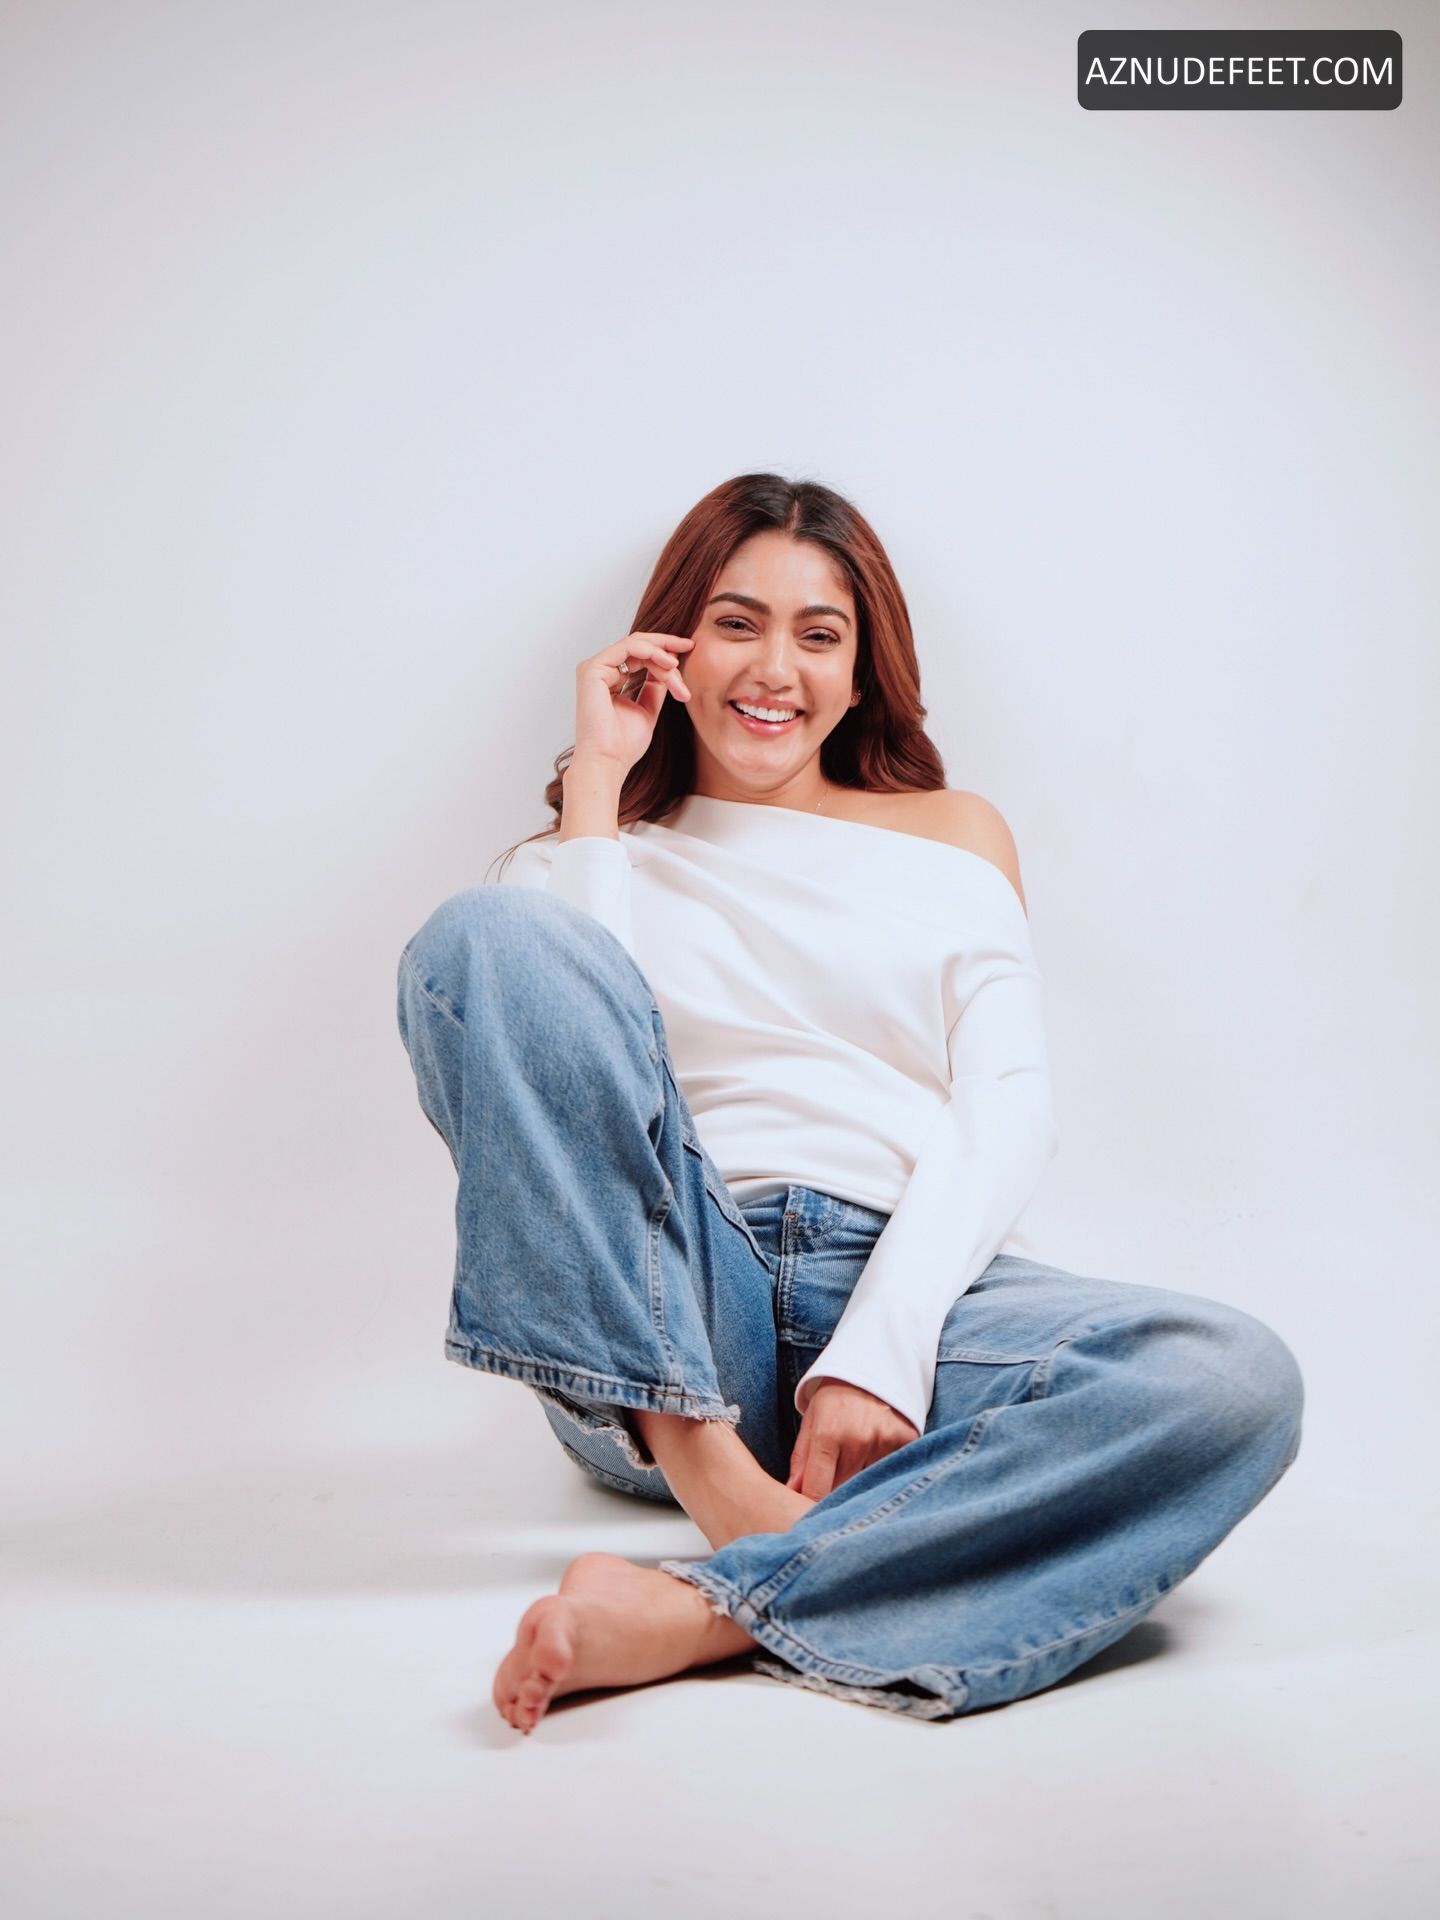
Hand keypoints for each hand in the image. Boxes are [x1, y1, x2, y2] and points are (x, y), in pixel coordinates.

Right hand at [571, 630, 694, 777]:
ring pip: (635, 645)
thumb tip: (670, 669)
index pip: (639, 655)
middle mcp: (601, 671)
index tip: (689, 653)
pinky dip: (649, 652)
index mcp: (610, 679)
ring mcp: (595, 669)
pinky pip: (626, 649)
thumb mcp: (648, 710)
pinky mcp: (592, 670)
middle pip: (638, 646)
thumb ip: (655, 688)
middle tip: (689, 646)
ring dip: (660, 653)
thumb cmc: (623, 745)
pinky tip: (667, 663)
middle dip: (665, 644)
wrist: (609, 762)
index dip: (664, 652)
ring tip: (676, 666)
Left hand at [785, 1379, 920, 1499]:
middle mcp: (857, 1438)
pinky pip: (890, 1469)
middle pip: (842, 1489)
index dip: (812, 1506)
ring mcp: (883, 1440)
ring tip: (856, 1458)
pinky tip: (877, 1451)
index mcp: (827, 1434)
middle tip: (833, 1482)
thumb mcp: (810, 1422)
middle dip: (835, 1490)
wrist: (870, 1366)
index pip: (817, 1490)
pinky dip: (883, 1467)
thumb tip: (791, 1494)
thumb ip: (801, 1461)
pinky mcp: (904, 1440)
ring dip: (860, 1478)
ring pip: (867, 1481)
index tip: (810, 1514)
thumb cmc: (834, 1399)